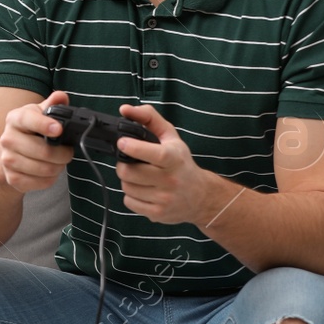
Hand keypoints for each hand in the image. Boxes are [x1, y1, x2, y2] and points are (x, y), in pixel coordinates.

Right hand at [0, 90, 75, 193]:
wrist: (10, 153)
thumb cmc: (29, 132)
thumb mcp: (38, 114)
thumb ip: (52, 105)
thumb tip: (61, 96)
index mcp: (15, 119)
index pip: (28, 119)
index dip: (44, 125)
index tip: (58, 129)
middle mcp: (7, 139)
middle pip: (44, 151)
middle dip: (63, 153)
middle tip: (67, 151)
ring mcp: (8, 160)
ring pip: (46, 168)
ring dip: (59, 166)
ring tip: (58, 160)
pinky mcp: (13, 178)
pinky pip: (42, 182)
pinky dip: (51, 178)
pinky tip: (48, 171)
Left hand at [112, 104, 212, 224]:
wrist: (201, 196)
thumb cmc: (181, 163)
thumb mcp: (171, 137)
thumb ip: (149, 118)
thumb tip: (125, 109)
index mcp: (174, 158)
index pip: (153, 154)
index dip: (133, 148)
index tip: (122, 143)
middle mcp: (170, 180)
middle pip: (128, 172)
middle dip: (123, 165)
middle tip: (131, 162)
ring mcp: (164, 199)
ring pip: (126, 187)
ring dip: (128, 180)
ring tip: (140, 176)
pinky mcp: (157, 214)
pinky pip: (129, 202)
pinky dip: (131, 195)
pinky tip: (143, 190)